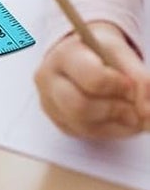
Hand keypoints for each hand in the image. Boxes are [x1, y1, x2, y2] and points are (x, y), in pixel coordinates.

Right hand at [34, 23, 149, 138]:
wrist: (83, 55)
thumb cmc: (101, 53)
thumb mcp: (121, 54)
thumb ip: (138, 78)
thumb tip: (147, 111)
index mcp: (64, 55)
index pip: (92, 79)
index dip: (119, 86)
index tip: (130, 84)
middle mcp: (49, 79)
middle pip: (80, 107)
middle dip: (116, 110)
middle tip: (134, 106)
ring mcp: (51, 103)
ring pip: (85, 127)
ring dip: (118, 124)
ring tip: (129, 112)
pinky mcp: (60, 121)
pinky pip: (87, 135)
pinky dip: (112, 130)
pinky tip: (117, 117)